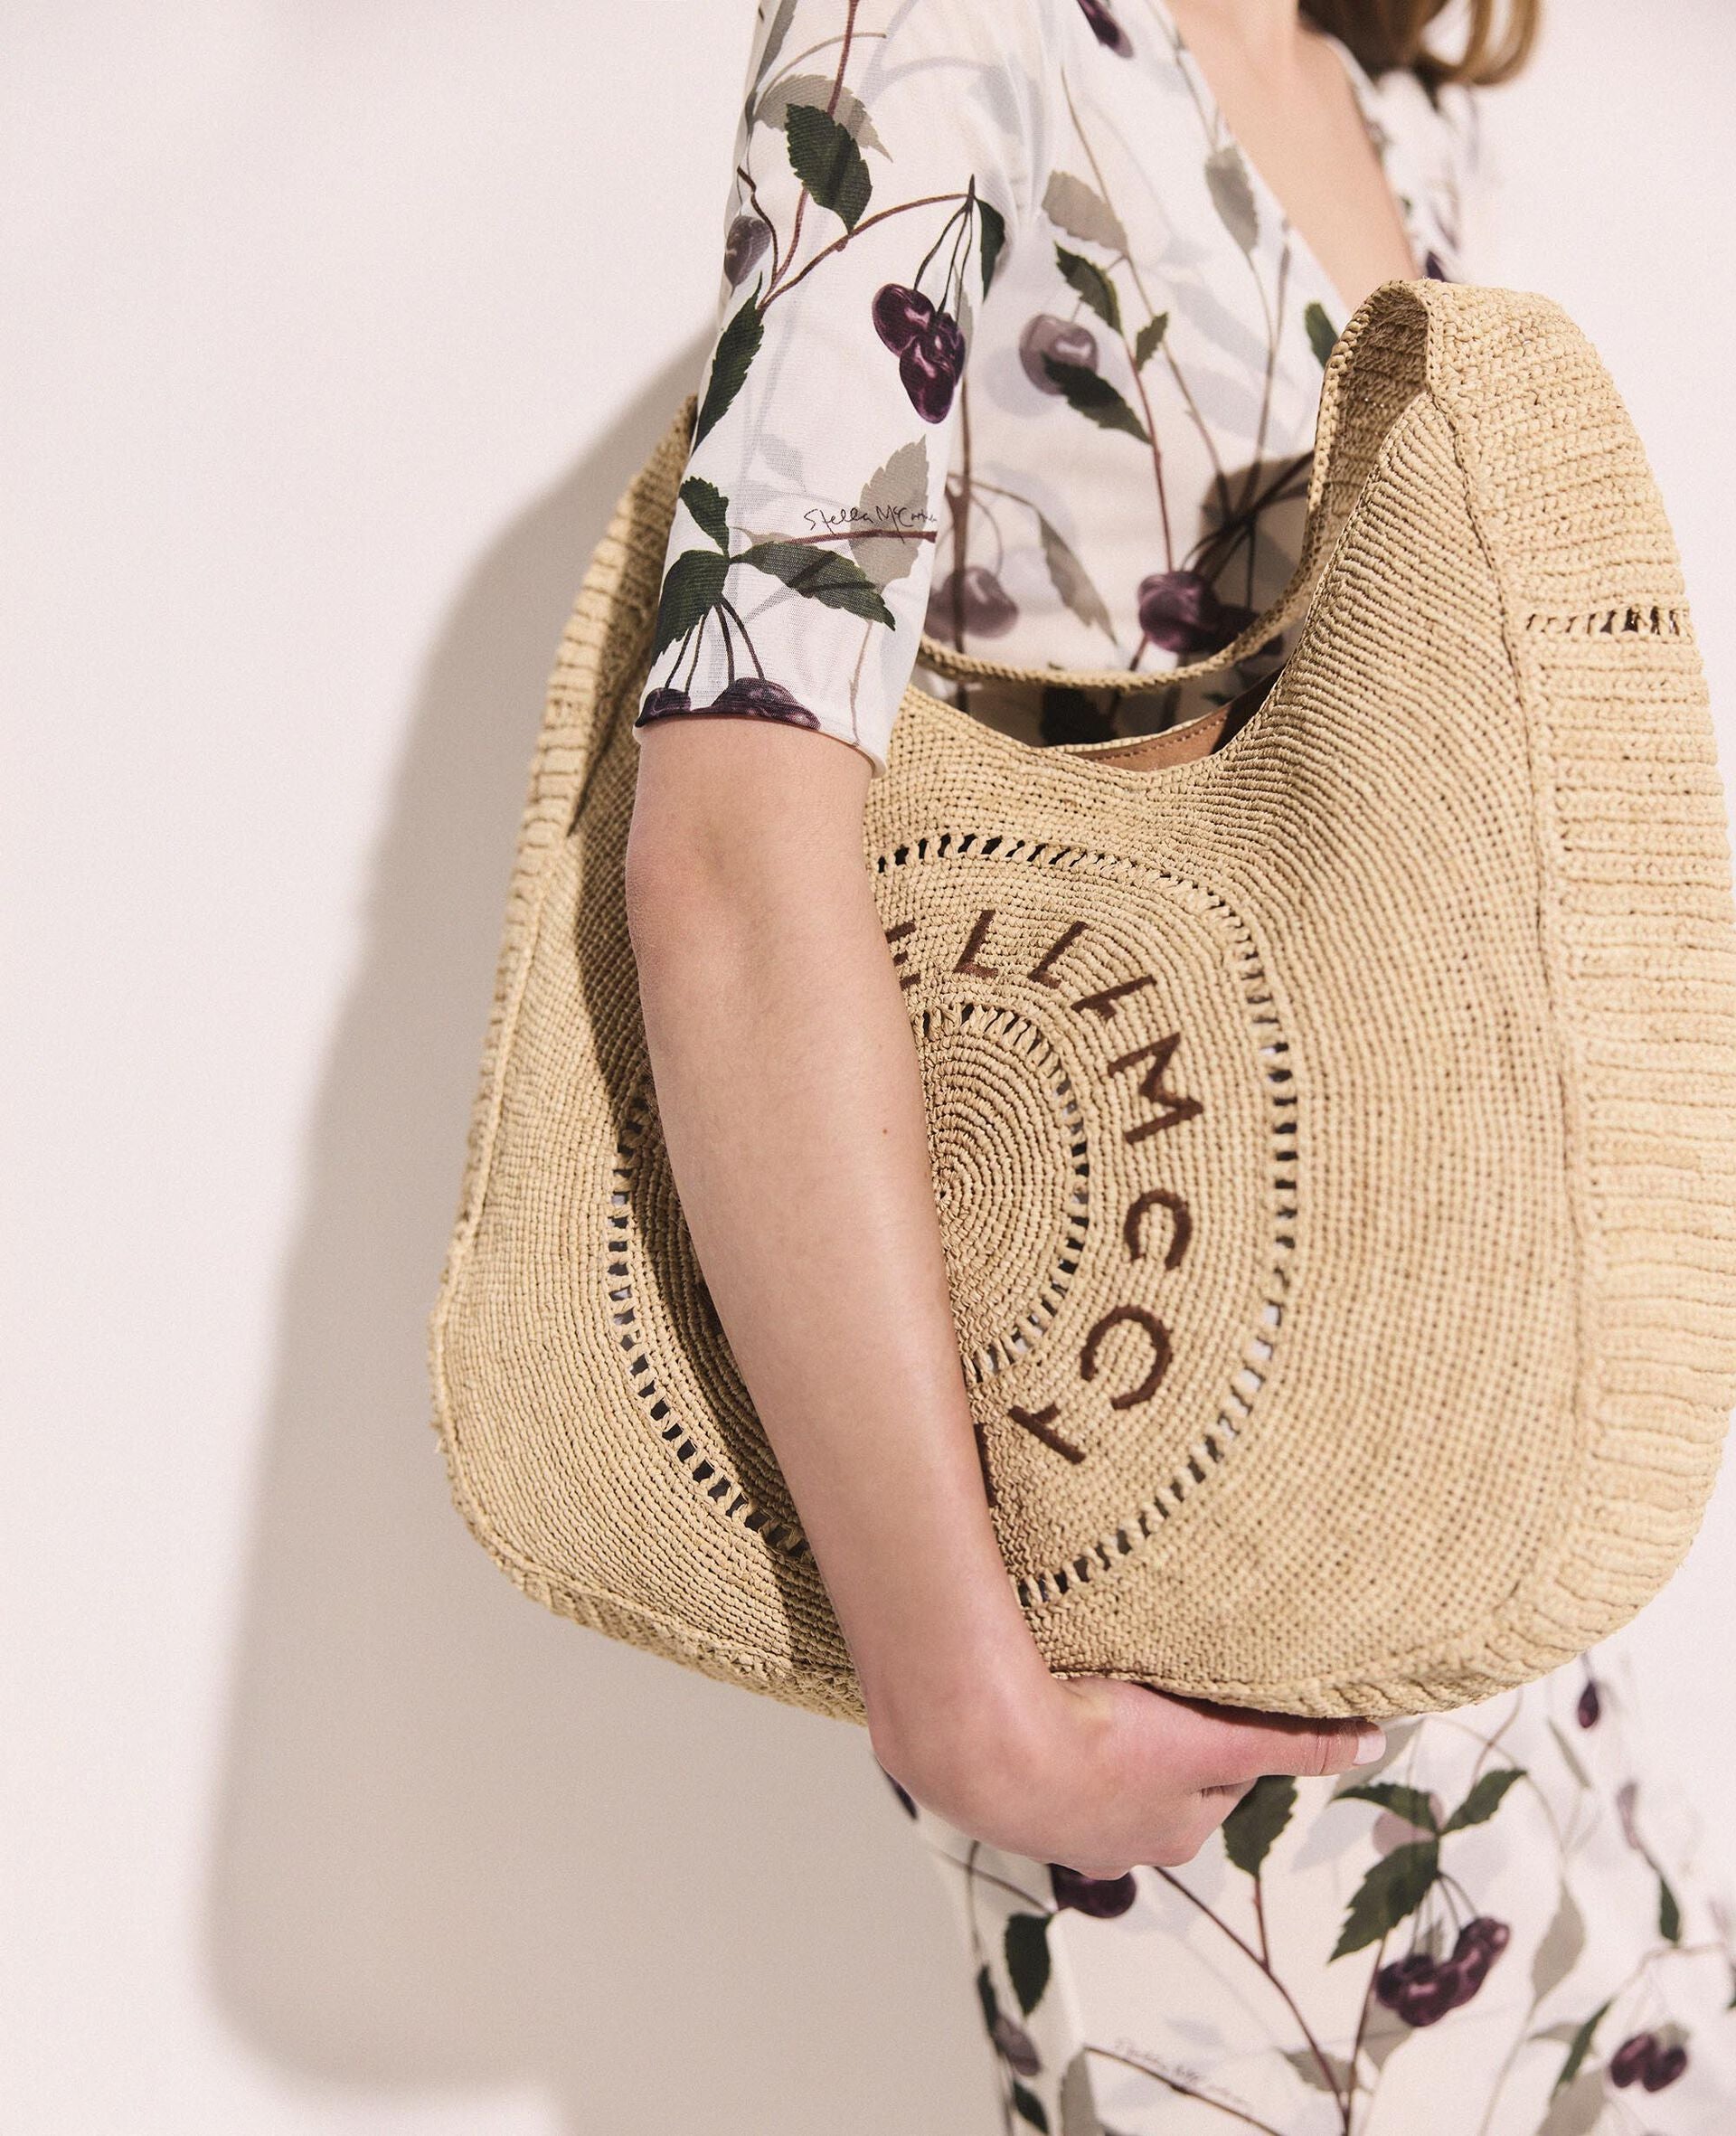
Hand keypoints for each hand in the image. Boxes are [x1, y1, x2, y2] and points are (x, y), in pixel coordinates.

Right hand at [872, 1669, 1385, 1878]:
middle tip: (1153, 1672)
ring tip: (1093, 1672)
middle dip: (1156, 1732)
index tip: (1212, 1690)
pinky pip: (1034, 1746)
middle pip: (1154, 1775)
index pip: (1217, 1778)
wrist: (984, 1746)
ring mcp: (1050, 1817)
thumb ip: (1291, 1740)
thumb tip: (1373, 1740)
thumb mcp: (1217, 1745)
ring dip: (1095, 1728)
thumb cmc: (1102, 1750)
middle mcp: (1111, 1840)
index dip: (1221, 1731)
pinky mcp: (999, 1783)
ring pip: (1092, 1763)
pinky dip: (1041, 1719)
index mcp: (1169, 1832)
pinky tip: (1035, 1686)